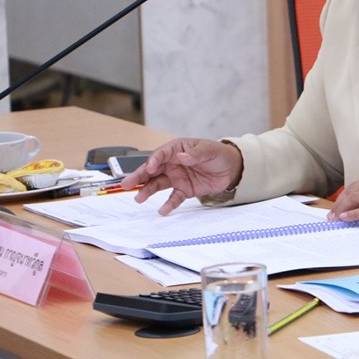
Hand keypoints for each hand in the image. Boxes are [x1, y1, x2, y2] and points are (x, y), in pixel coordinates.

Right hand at [119, 138, 242, 214]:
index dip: (154, 161)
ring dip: (147, 191)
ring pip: (158, 184)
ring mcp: (177, 177)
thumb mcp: (209, 151)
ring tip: (139, 198)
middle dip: (139, 176)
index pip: (161, 154)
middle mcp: (173, 163)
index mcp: (177, 149)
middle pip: (152, 170)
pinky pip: (173, 197)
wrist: (232, 169)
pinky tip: (163, 210)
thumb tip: (182, 157)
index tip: (149, 168)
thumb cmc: (218, 154)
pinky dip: (168, 204)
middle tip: (126, 184)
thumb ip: (195, 154)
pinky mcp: (184, 189)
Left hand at [327, 173, 358, 234]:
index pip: (356, 184)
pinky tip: (344, 218)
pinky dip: (352, 214)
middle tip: (332, 213)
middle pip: (353, 190)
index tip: (337, 206)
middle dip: (339, 202)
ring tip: (335, 217)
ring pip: (355, 198)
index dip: (344, 196)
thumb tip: (354, 207)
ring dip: (342, 208)